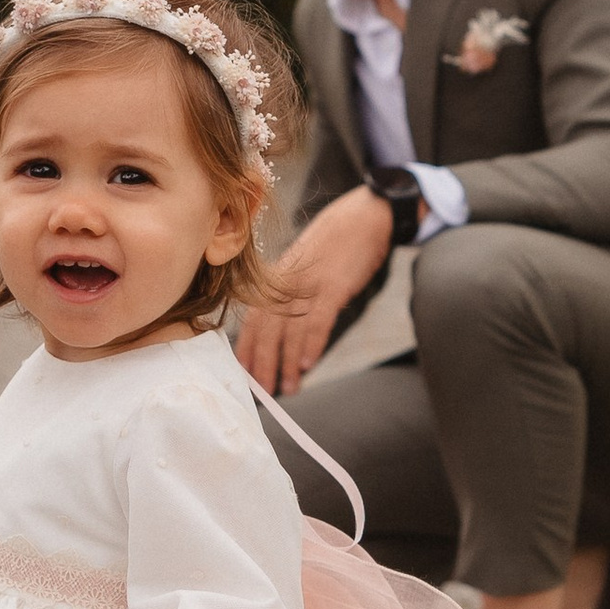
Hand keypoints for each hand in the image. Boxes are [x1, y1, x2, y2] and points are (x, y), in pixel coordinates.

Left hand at [235, 183, 394, 395]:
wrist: (365, 217)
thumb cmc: (338, 242)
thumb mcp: (307, 264)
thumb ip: (294, 291)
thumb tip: (290, 325)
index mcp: (279, 278)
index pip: (253, 319)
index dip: (246, 347)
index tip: (244, 372)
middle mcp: (287, 282)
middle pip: (266, 329)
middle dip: (262, 363)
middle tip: (262, 391)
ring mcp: (309, 285)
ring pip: (290, 332)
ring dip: (286, 364)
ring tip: (288, 388)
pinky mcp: (333, 287)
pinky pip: (317, 322)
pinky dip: (311, 346)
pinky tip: (307, 365)